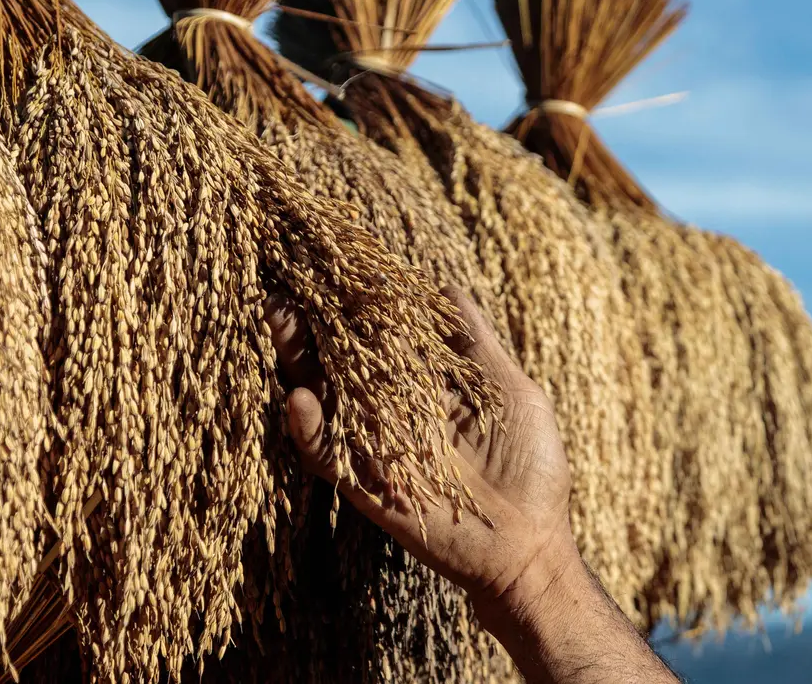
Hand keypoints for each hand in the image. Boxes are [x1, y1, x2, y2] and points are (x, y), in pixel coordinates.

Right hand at [265, 286, 576, 608]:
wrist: (531, 544)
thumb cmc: (531, 467)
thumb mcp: (511, 390)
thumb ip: (476, 343)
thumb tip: (446, 286)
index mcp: (424, 387)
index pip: (379, 338)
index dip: (355, 306)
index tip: (331, 267)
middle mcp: (393, 413)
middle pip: (342, 362)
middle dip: (313, 326)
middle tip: (285, 288)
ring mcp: (376, 449)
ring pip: (326, 400)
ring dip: (298, 363)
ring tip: (279, 324)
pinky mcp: (367, 487)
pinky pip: (329, 456)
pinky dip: (310, 430)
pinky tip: (300, 398)